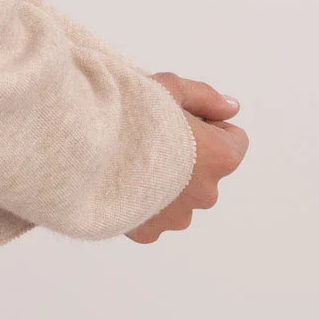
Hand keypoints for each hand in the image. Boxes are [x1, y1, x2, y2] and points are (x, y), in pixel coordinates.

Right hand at [124, 73, 247, 242]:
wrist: (84, 145)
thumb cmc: (129, 113)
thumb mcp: (171, 88)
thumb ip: (206, 98)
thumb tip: (231, 109)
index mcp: (219, 157)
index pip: (234, 141)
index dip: (206, 125)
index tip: (179, 119)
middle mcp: (206, 193)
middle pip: (205, 171)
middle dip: (187, 157)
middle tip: (150, 137)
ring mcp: (177, 217)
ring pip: (180, 198)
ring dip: (165, 182)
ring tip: (132, 159)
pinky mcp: (148, 231)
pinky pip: (152, 216)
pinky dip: (141, 202)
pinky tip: (121, 181)